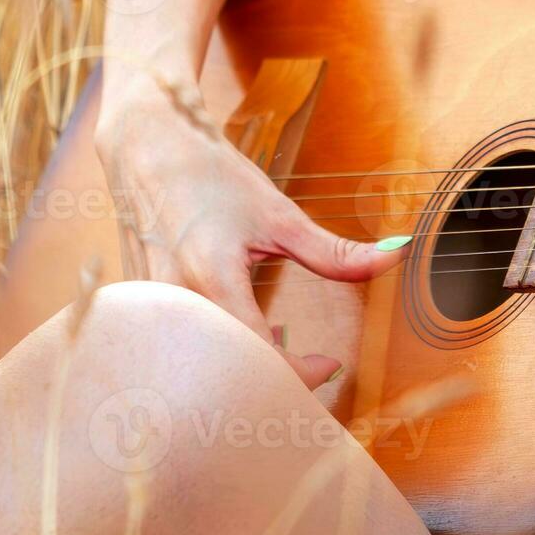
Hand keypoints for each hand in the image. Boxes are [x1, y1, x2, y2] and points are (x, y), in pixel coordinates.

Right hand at [95, 76, 408, 387]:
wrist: (147, 150)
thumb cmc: (212, 177)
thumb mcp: (279, 214)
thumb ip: (333, 252)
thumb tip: (393, 257)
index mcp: (210, 277)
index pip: (258, 354)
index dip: (300, 373)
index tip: (330, 364)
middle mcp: (173, 301)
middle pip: (228, 373)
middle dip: (275, 383)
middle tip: (310, 370)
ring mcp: (150, 309)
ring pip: (201, 368)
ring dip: (245, 376)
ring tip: (281, 362)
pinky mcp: (140, 311)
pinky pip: (180, 353)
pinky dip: (216, 361)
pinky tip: (241, 350)